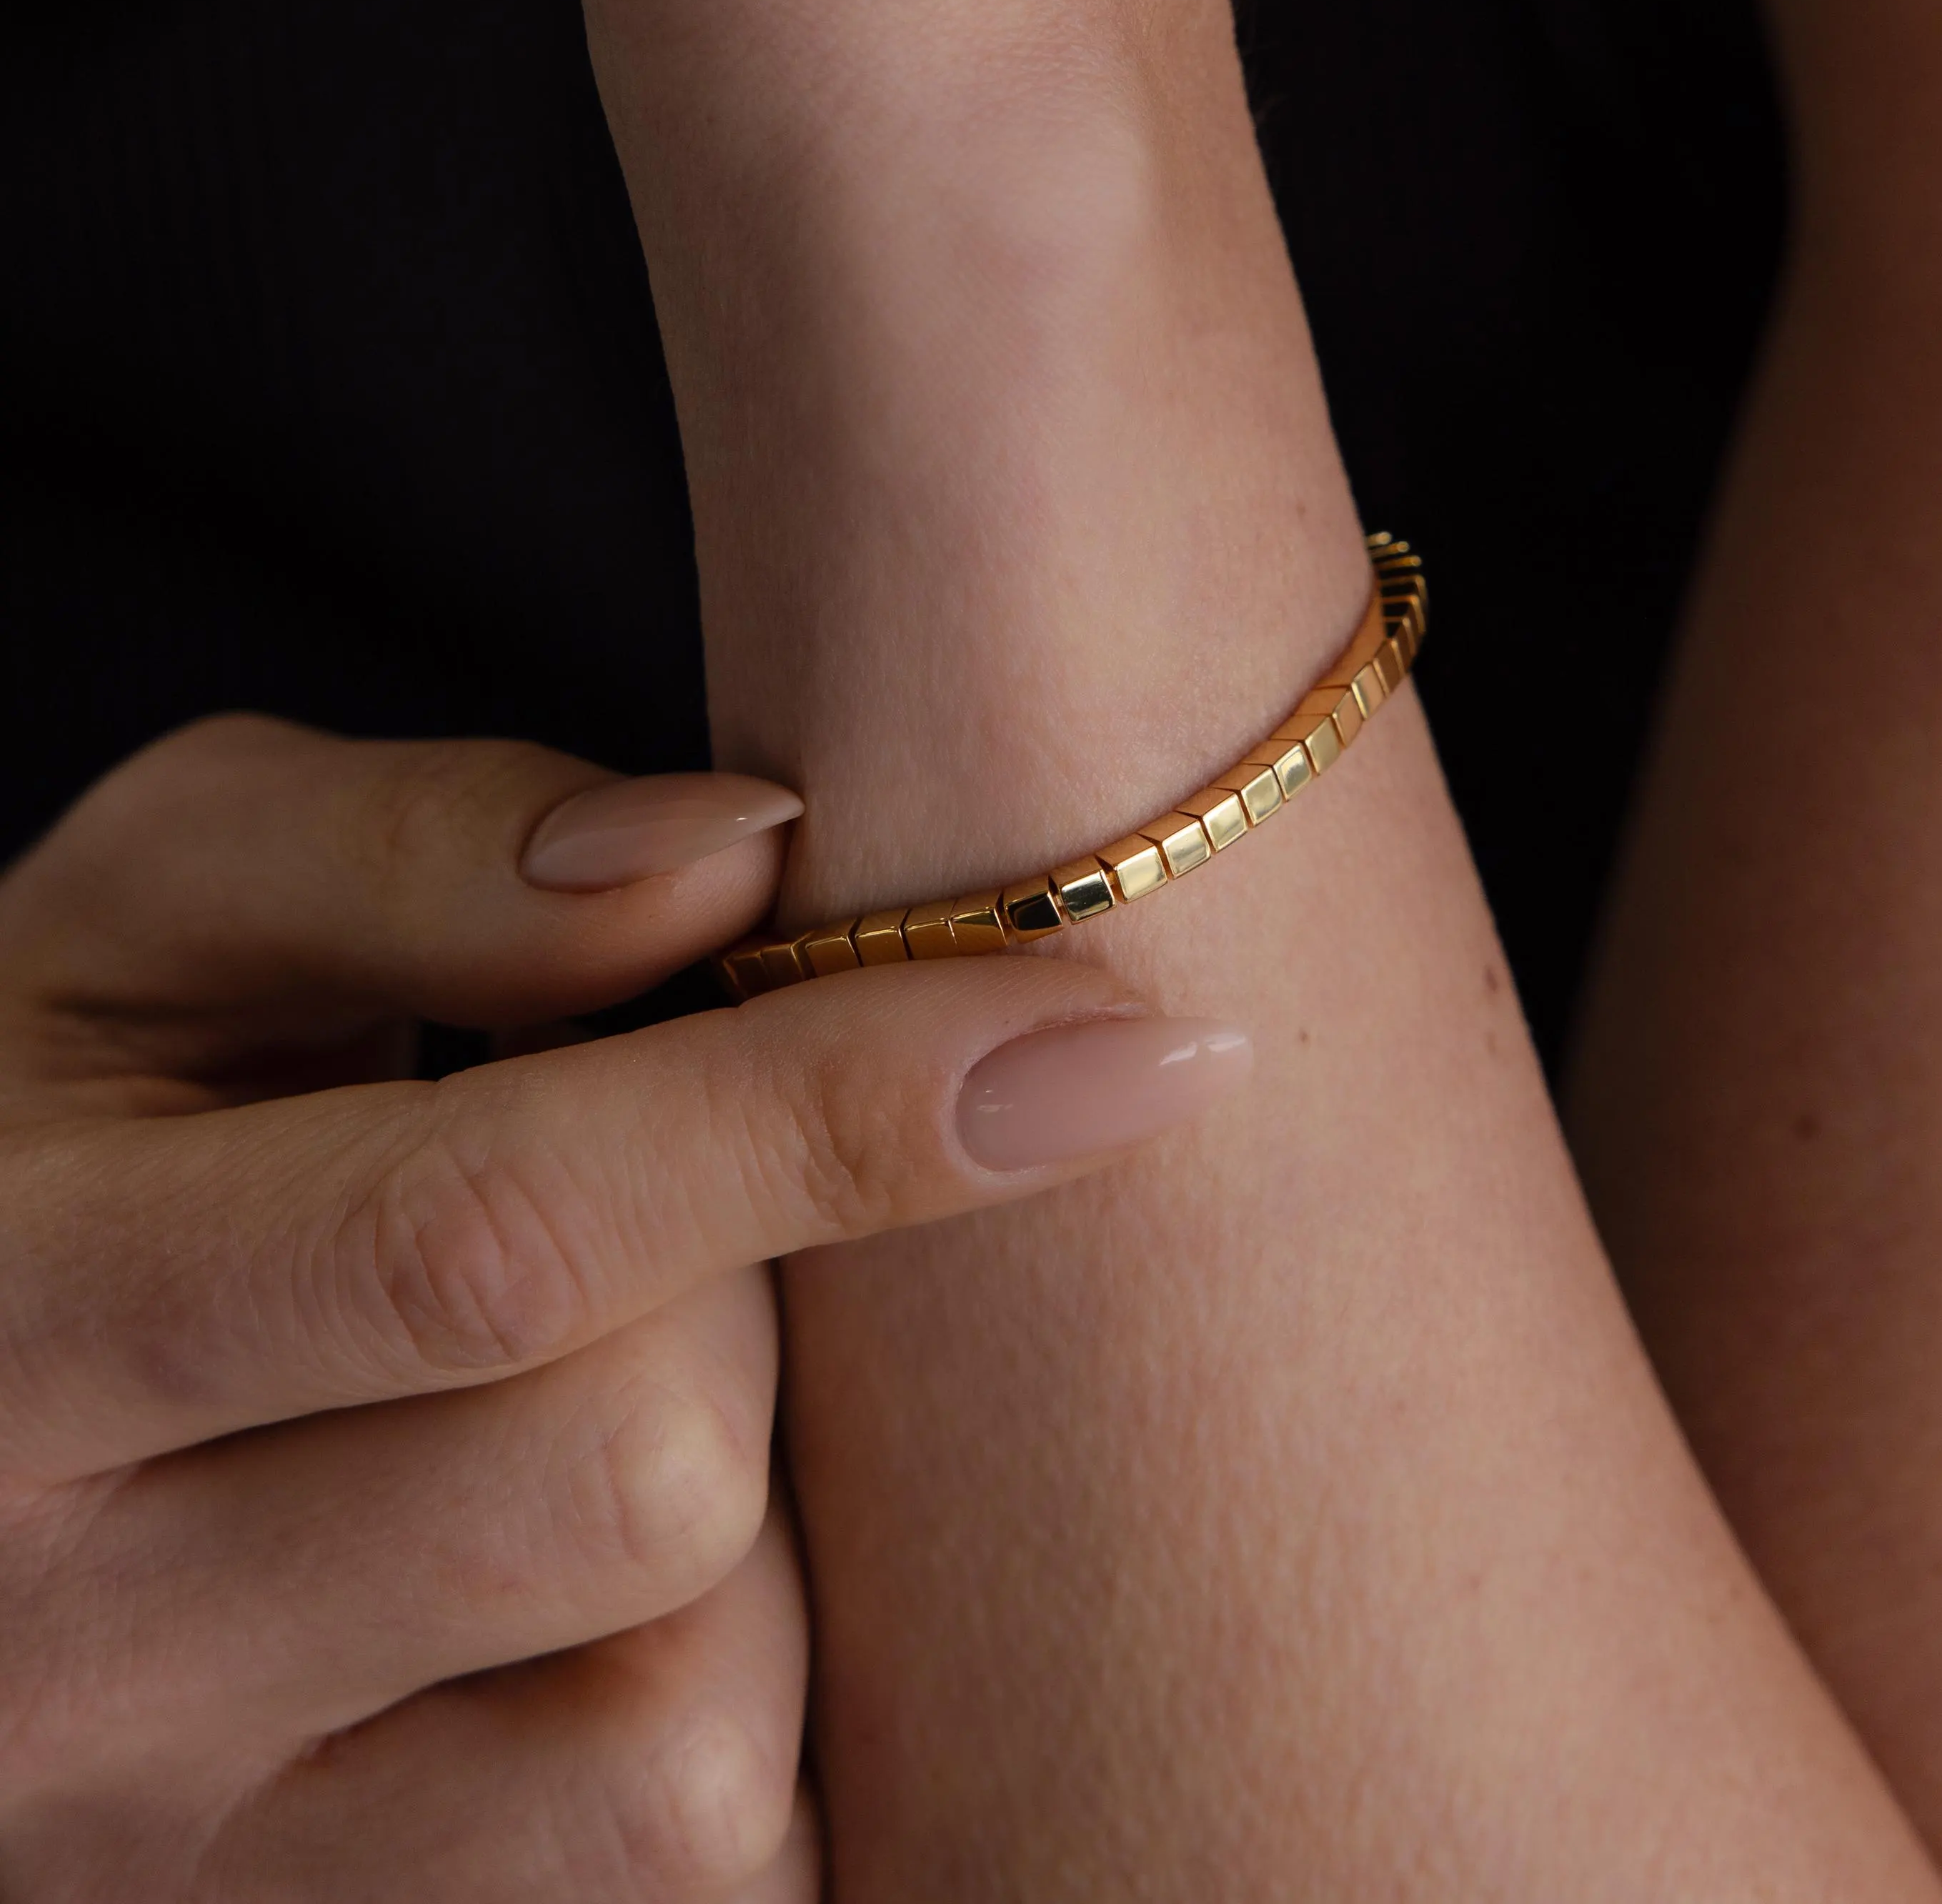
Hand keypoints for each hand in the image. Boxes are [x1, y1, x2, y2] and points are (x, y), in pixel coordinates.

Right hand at [0, 715, 1240, 1898]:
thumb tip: (744, 851)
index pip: (494, 1233)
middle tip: (692, 1204)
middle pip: (639, 1478)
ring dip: (760, 1516)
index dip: (835, 1114)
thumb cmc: (62, 1107)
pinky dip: (745, 1698)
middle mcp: (76, 1646)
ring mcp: (199, 1859)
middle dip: (761, 1288)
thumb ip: (423, 855)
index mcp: (15, 1313)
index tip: (1120, 1039)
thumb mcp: (160, 916)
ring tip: (638, 1374)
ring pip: (691, 1728)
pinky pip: (679, 1875)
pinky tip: (656, 1556)